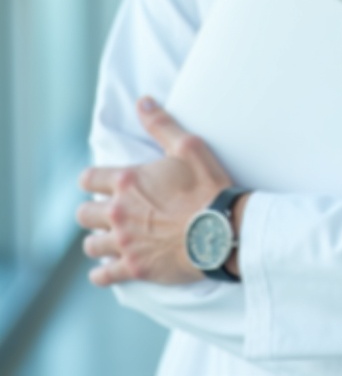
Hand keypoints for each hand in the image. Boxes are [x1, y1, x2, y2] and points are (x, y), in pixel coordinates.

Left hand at [77, 97, 234, 286]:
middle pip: (84, 214)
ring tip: (109, 238)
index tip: (101, 183)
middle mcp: (118, 212)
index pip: (89, 179)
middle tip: (108, 211)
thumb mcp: (188, 146)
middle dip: (93, 211)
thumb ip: (161, 124)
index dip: (93, 180)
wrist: (221, 229)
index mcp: (127, 182)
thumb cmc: (206, 186)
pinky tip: (107, 269)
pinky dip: (102, 273)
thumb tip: (143, 101)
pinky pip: (104, 275)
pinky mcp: (134, 268)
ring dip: (97, 240)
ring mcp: (124, 243)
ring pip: (91, 245)